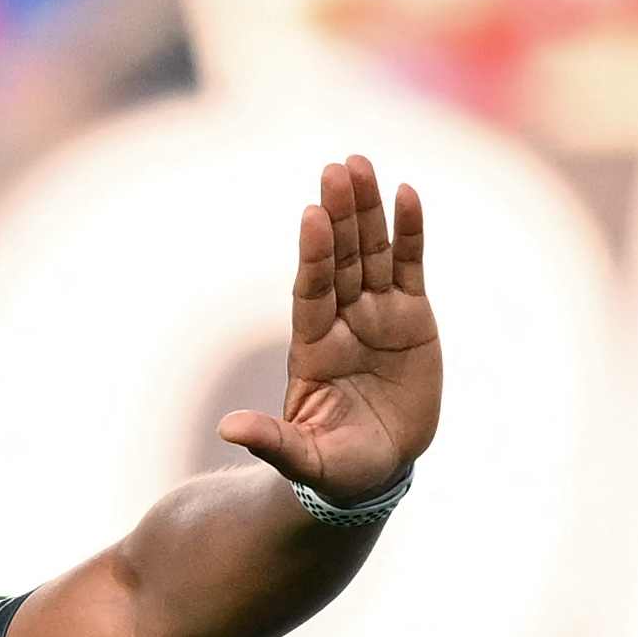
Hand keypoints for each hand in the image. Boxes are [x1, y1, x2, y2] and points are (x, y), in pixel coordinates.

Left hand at [216, 157, 437, 511]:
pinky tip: (406, 193)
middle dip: (340, 216)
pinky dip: (409, 232)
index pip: (312, 291)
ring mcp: (377, 315)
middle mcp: (342, 321)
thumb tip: (226, 429)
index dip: (314, 255)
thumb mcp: (304, 459)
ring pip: (372, 253)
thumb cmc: (335, 468)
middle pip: (341, 259)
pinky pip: (410, 266)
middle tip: (337, 169)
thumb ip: (271, 439)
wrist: (377, 471)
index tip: (312, 216)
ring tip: (360, 165)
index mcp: (313, 348)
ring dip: (368, 210)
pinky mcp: (411, 317)